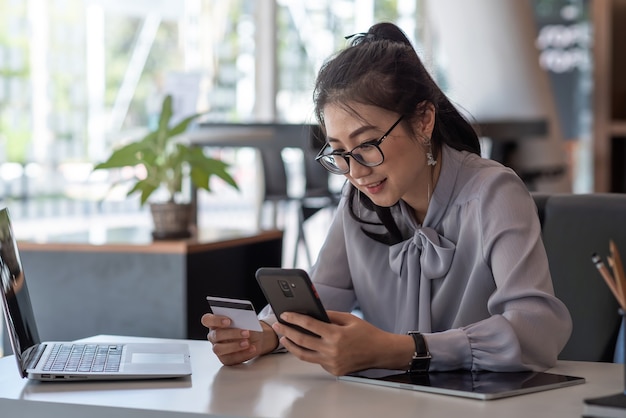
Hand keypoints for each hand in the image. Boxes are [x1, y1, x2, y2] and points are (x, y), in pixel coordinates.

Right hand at [201, 313, 277, 365]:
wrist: (257, 338)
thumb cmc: (249, 326)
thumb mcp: (248, 321)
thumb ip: (243, 321)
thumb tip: (245, 323)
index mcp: (215, 323)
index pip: (207, 320)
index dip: (215, 320)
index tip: (228, 321)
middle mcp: (214, 336)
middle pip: (216, 335)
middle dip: (232, 334)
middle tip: (246, 332)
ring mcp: (218, 348)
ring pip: (219, 349)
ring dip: (234, 346)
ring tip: (247, 343)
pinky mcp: (225, 359)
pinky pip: (231, 358)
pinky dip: (243, 354)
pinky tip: (252, 349)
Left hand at [272, 310, 412, 375]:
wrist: (381, 352)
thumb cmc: (367, 333)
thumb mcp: (349, 318)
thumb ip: (329, 315)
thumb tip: (311, 313)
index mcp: (336, 335)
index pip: (309, 325)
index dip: (294, 319)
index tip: (285, 315)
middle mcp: (332, 350)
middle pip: (302, 341)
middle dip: (287, 332)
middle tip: (278, 326)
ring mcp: (332, 362)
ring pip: (304, 355)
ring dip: (292, 346)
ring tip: (284, 338)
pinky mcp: (334, 370)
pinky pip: (316, 361)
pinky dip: (309, 353)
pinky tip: (303, 346)